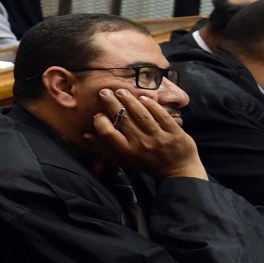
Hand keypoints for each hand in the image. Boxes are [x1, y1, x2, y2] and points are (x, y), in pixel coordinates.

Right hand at [86, 88, 205, 179]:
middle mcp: (142, 144)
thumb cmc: (145, 163)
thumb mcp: (123, 160)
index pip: (109, 134)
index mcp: (128, 152)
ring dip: (130, 100)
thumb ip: (104, 148)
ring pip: (142, 115)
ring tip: (121, 91)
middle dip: (112, 103)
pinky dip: (152, 105)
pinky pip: (161, 115)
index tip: (99, 114)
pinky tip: (143, 97)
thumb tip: (86, 135)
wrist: (177, 171)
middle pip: (124, 119)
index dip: (101, 122)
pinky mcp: (174, 133)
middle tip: (104, 92)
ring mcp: (159, 138)